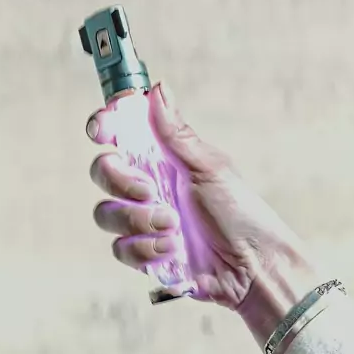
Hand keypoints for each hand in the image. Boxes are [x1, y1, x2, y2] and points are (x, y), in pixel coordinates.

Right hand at [86, 83, 319, 342]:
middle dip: (120, 181)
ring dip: (137, 220)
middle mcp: (147, 186)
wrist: (251, 264)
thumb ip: (177, 134)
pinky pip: (120, 247)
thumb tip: (158, 89)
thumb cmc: (239, 211)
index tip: (102, 132)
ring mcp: (142, 220)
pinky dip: (145, 249)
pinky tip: (173, 251)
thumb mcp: (210, 168)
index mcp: (162, 160)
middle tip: (150, 193)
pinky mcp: (143, 252)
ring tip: (172, 227)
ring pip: (105, 213)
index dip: (104, 127)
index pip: (121, 135)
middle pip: (102, 171)